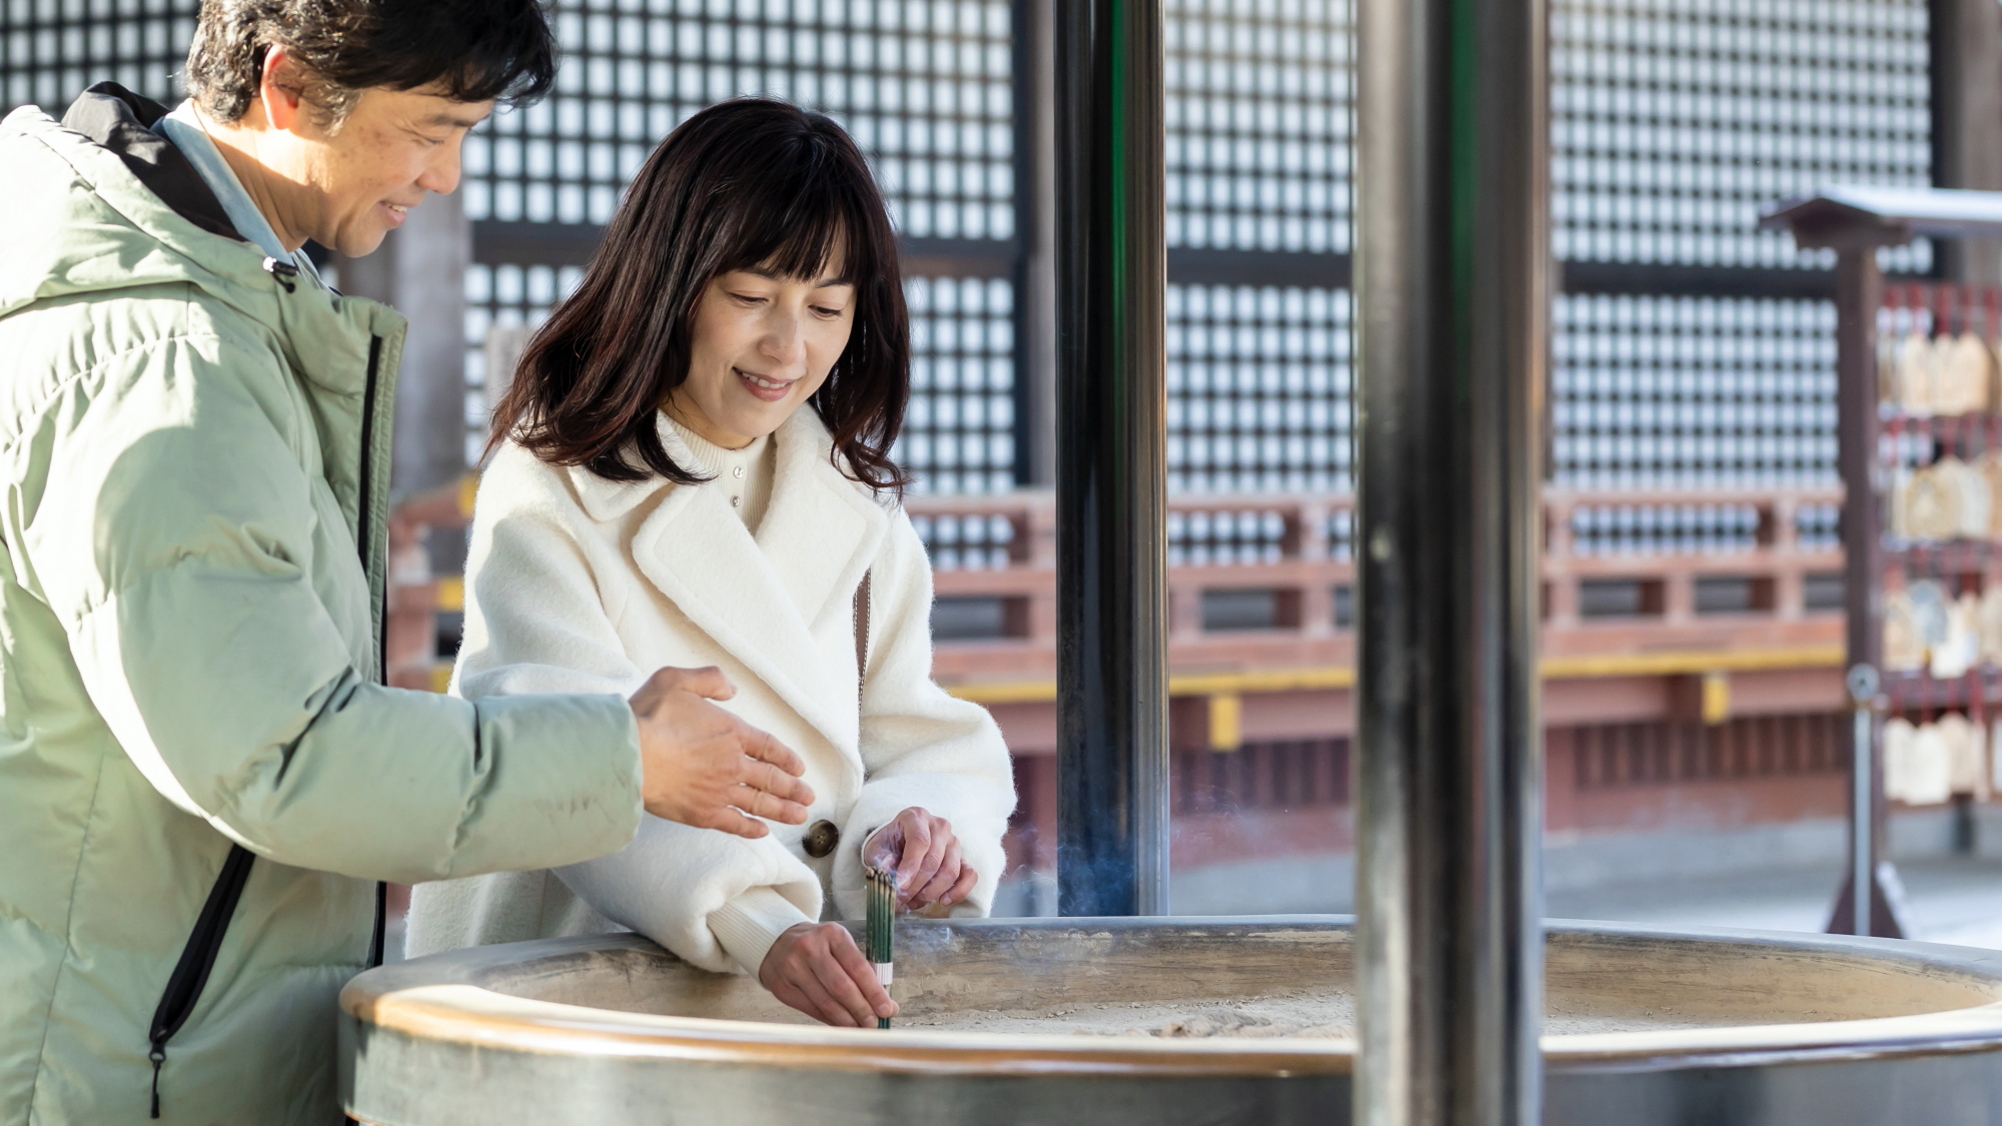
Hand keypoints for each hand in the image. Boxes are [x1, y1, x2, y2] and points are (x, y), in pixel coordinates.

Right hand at [630, 666, 813, 837]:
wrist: (628, 756)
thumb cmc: (649, 717)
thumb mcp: (678, 680)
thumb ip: (709, 679)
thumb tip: (731, 689)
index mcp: (730, 731)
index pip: (768, 746)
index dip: (786, 757)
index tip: (799, 768)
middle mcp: (732, 763)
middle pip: (770, 778)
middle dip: (793, 788)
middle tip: (808, 797)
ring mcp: (719, 791)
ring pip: (759, 803)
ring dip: (783, 810)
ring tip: (800, 817)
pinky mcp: (703, 814)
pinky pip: (735, 824)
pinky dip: (751, 829)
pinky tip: (762, 831)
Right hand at [758, 921, 896, 1026]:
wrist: (777, 942)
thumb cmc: (818, 945)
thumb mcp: (839, 944)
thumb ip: (860, 968)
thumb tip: (883, 1002)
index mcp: (832, 934)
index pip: (858, 967)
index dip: (874, 991)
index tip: (887, 1009)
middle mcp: (810, 948)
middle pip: (841, 987)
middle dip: (861, 1009)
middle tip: (874, 1023)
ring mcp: (793, 968)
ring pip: (825, 1002)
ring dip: (846, 1019)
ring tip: (860, 1028)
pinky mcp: (782, 986)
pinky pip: (810, 1009)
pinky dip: (829, 1020)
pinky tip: (841, 1025)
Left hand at [862, 807, 975, 911]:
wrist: (899, 844)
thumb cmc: (888, 845)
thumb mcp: (877, 849)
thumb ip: (881, 859)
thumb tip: (889, 870)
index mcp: (916, 817)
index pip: (920, 841)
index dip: (910, 866)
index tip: (899, 886)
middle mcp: (939, 826)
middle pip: (934, 860)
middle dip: (916, 886)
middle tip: (900, 901)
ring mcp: (953, 842)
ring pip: (951, 871)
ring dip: (931, 893)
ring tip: (912, 903)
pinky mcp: (962, 858)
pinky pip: (970, 875)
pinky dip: (959, 891)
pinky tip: (942, 901)